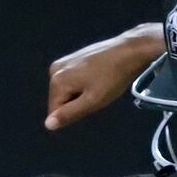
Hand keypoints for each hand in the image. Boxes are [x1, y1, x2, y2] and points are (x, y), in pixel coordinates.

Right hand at [44, 25, 163, 131]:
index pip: (55, 111)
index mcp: (57, 80)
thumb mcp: (92, 101)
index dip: (74, 114)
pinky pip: (72, 81)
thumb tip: (48, 125)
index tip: (91, 105)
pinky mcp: (72, 58)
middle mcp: (54, 69)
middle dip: (77, 104)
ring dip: (81, 95)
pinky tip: (97, 79)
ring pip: (67, 91)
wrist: (127, 51)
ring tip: (98, 87)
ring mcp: (63, 62)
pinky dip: (83, 85)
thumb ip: (69, 113)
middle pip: (60, 100)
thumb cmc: (112, 78)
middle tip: (96, 96)